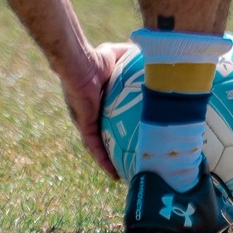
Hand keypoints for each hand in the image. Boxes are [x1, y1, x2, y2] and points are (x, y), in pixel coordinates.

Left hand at [60, 40, 130, 180]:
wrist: (79, 63)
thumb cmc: (96, 58)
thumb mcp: (117, 56)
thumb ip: (132, 56)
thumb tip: (152, 55)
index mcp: (102, 101)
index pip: (116, 119)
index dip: (126, 128)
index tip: (139, 137)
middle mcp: (94, 115)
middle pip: (108, 136)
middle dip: (118, 151)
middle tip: (133, 162)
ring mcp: (88, 122)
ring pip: (101, 147)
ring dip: (111, 162)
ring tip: (124, 177)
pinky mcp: (85, 127)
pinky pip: (94, 147)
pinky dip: (103, 161)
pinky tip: (113, 174)